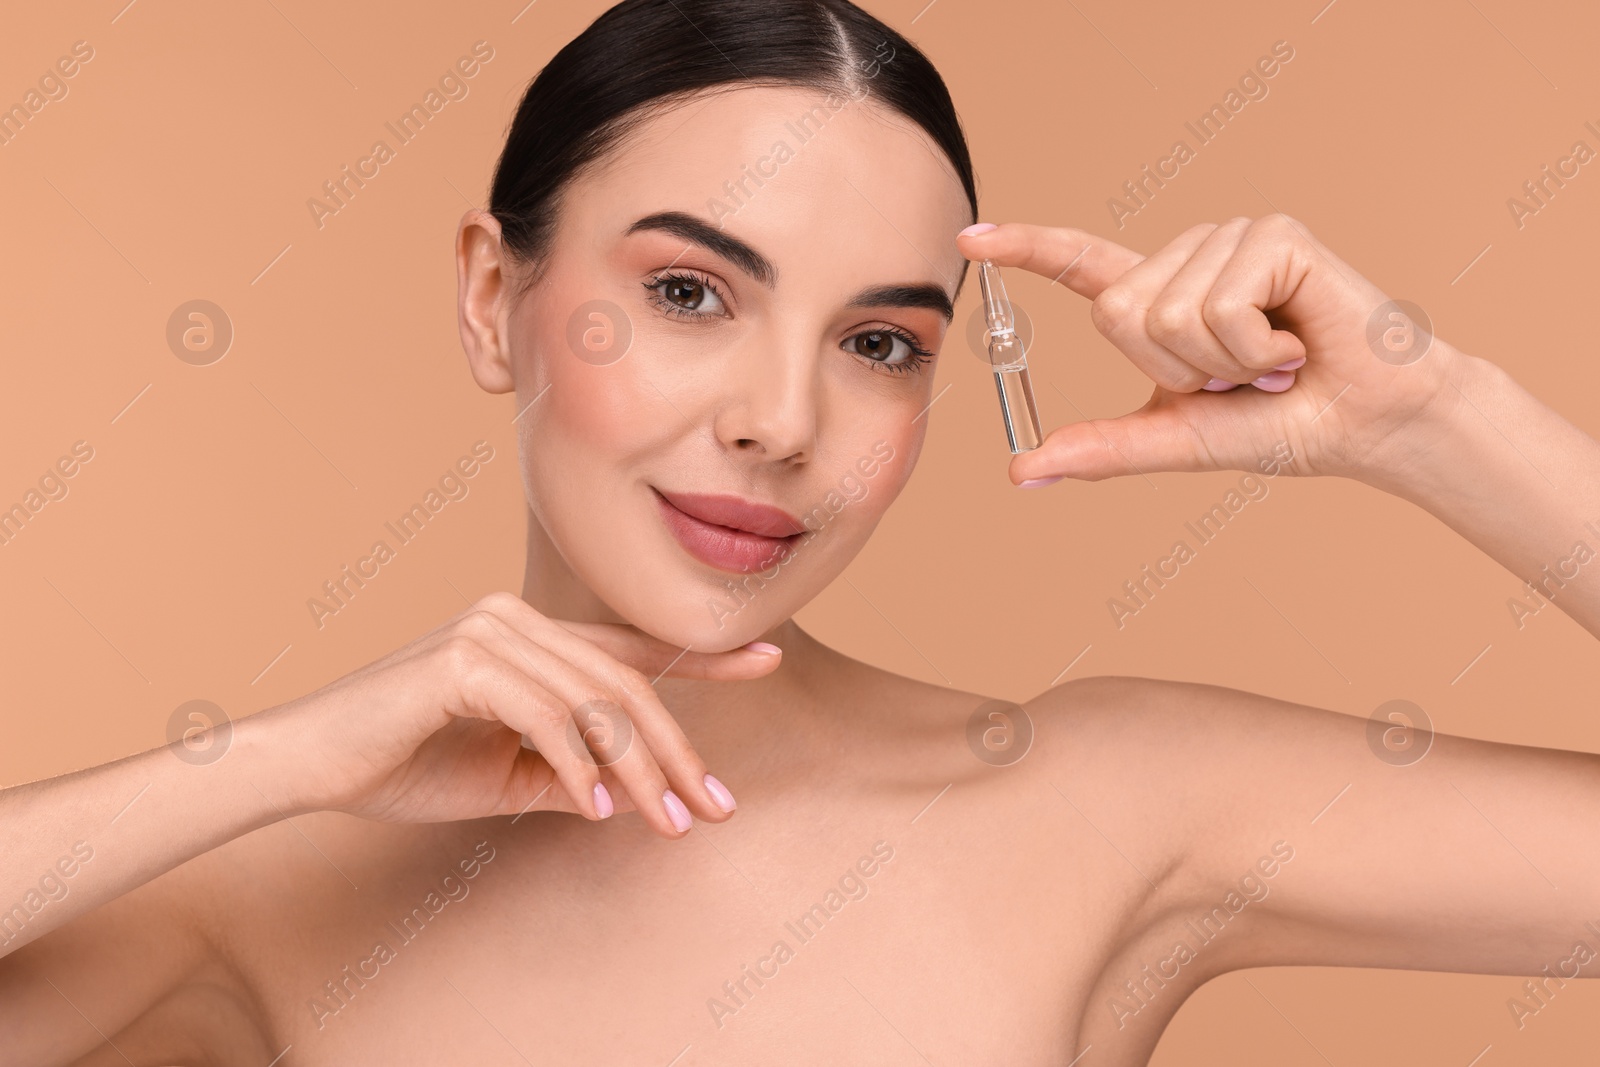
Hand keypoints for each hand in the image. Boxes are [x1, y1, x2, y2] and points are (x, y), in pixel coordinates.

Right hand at [252, 592, 778, 836]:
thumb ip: (569, 775)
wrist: (312, 765)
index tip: (767, 661)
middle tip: (715, 806)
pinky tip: (599, 806)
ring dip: (640, 770)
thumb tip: (631, 794)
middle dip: (678, 751)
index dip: (702, 656)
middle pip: (626, 684)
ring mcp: (490, 632)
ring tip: (670, 821)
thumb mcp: (507, 778)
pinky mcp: (462, 660)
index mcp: (530, 637)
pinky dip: (579, 765)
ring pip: (597, 703)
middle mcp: (515, 619)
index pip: (629, 649)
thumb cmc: (404, 766)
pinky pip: (547, 717)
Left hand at [957, 216, 1470, 486]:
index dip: (1025, 250)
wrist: (1369, 426)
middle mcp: (1190, 257)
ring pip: (1165, 313)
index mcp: (1162, 298)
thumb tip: (1019, 471)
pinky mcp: (1272, 235)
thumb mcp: (1178, 439)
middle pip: (1116, 313)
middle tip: (1239, 377)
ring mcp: (1229, 239)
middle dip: (1173, 368)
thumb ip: (1102, 449)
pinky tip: (1295, 342)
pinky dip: (1252, 348)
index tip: (968, 239)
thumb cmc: (1283, 425)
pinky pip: (1217, 307)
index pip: (1080, 264)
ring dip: (1221, 363)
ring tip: (1273, 361)